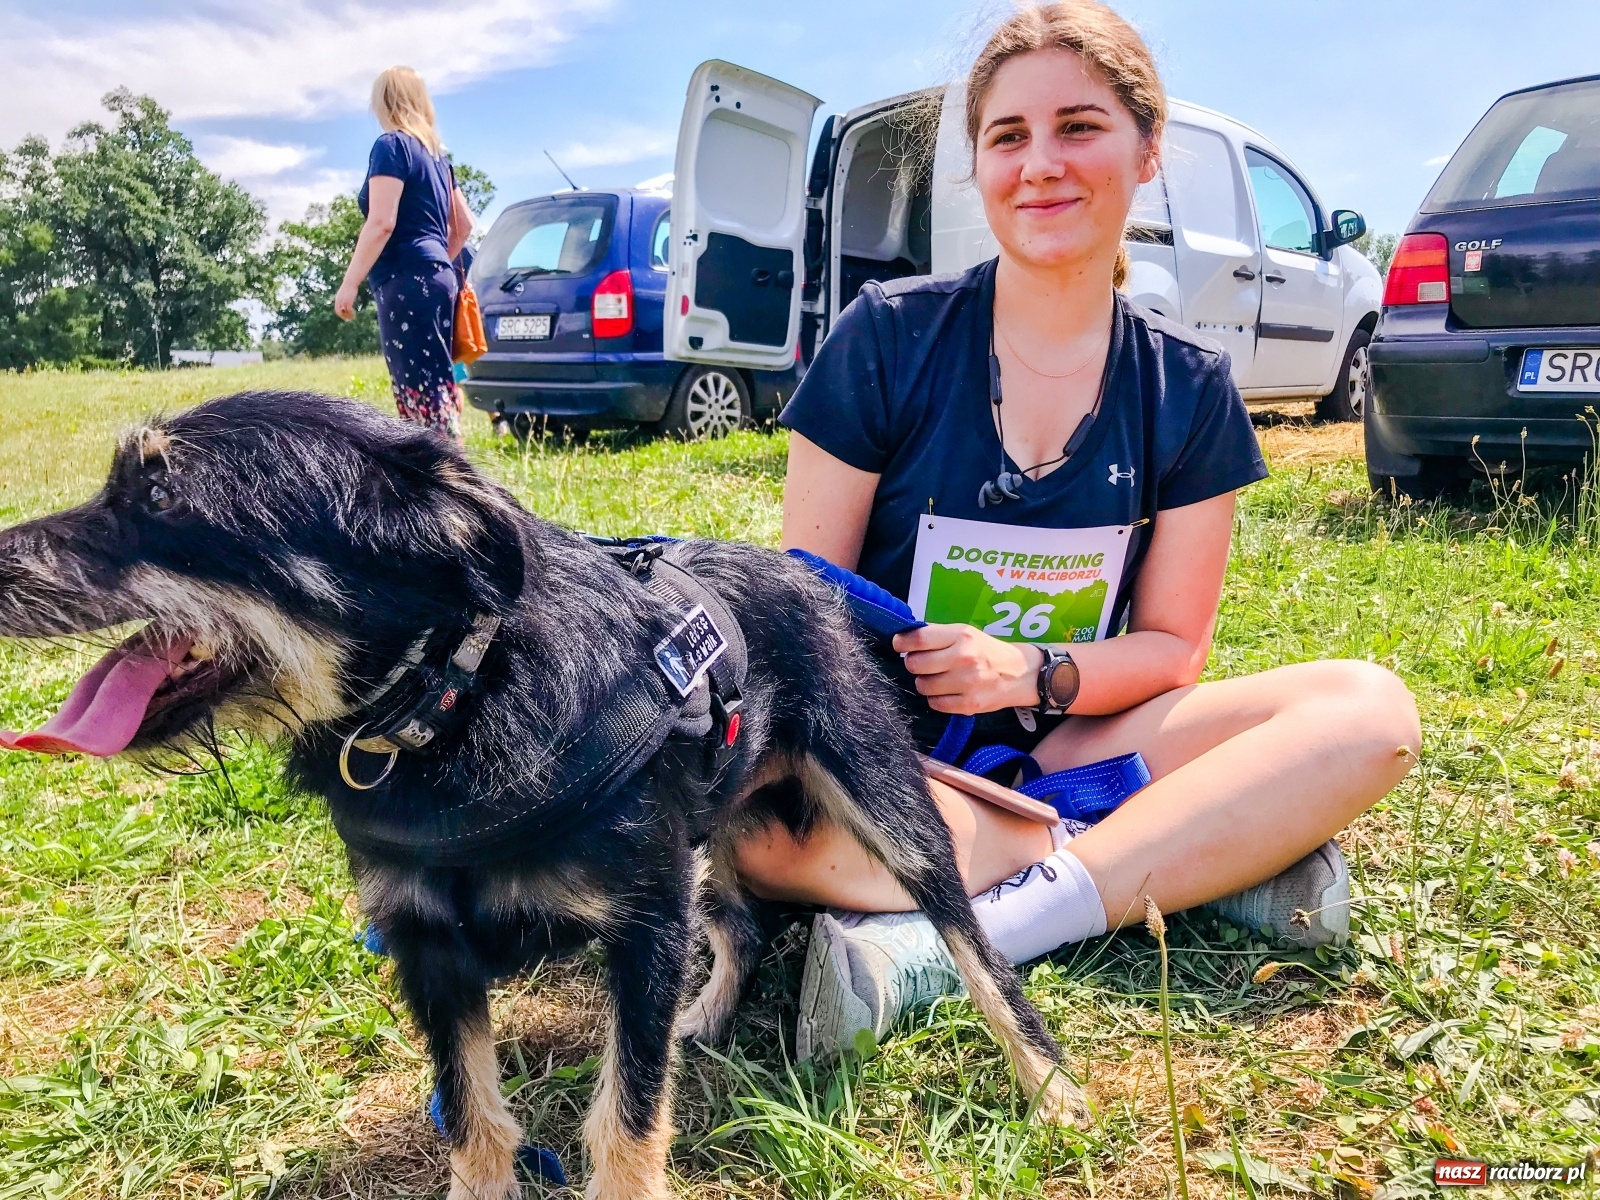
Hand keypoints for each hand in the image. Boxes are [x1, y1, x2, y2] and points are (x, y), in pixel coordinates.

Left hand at [333, 281, 357, 320]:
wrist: (350, 282)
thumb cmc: (349, 287)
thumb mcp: (345, 293)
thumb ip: (344, 297)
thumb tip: (345, 300)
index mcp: (337, 300)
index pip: (337, 310)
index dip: (340, 315)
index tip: (345, 317)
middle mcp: (339, 301)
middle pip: (339, 312)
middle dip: (343, 317)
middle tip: (348, 319)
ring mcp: (343, 301)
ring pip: (344, 312)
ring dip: (348, 316)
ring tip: (353, 317)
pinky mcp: (348, 301)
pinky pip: (349, 310)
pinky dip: (351, 314)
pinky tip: (354, 315)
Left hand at [892, 623, 1042, 714]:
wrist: (1021, 674)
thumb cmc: (987, 651)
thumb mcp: (966, 633)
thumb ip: (938, 635)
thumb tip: (906, 637)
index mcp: (962, 636)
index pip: (919, 639)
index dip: (902, 642)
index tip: (899, 644)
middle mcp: (965, 658)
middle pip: (915, 664)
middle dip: (914, 664)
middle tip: (922, 663)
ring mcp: (968, 683)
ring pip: (922, 686)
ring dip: (925, 682)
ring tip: (938, 678)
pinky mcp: (970, 705)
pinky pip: (935, 704)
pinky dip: (936, 698)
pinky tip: (946, 691)